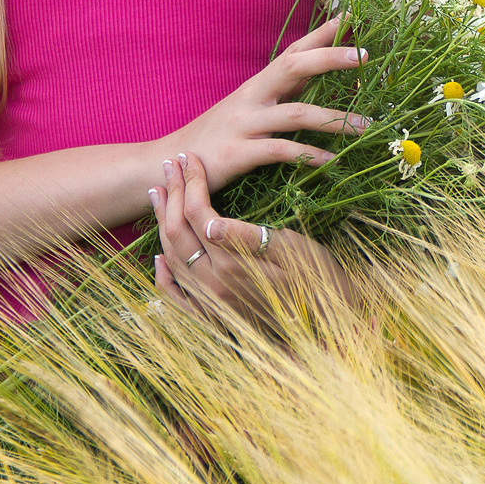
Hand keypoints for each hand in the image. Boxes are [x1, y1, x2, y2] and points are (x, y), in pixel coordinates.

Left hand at [147, 151, 349, 319]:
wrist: (326, 324)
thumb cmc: (317, 277)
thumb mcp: (290, 249)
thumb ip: (244, 238)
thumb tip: (208, 223)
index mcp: (231, 265)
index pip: (198, 214)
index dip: (192, 183)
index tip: (190, 158)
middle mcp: (212, 286)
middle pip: (177, 233)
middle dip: (172, 195)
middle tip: (170, 165)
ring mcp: (209, 304)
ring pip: (171, 258)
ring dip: (162, 224)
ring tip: (159, 196)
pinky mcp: (212, 317)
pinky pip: (176, 297)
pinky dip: (163, 276)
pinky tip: (158, 258)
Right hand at [150, 17, 370, 192]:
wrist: (167, 165)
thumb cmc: (215, 140)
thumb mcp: (247, 112)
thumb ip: (279, 97)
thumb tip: (314, 81)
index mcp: (256, 86)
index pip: (293, 52)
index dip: (321, 35)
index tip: (351, 17)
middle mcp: (251, 98)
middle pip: (294, 67)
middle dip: (330, 58)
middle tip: (365, 55)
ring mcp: (243, 124)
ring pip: (295, 113)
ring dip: (334, 119)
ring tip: (365, 125)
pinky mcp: (237, 154)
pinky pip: (280, 151)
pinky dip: (309, 155)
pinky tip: (331, 161)